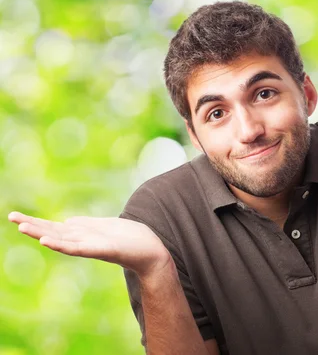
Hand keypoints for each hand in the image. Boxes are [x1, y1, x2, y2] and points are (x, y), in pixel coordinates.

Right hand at [7, 212, 171, 276]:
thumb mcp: (105, 227)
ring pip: (63, 240)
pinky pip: (80, 248)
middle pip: (54, 231)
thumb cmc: (130, 239)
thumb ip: (86, 226)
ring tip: (23, 228)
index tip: (16, 217)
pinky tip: (48, 241)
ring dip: (43, 234)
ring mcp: (92, 246)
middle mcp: (84, 241)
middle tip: (11, 217)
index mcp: (84, 234)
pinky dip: (63, 245)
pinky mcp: (104, 250)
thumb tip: (66, 222)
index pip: (55, 227)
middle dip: (33, 225)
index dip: (37, 222)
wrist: (152, 252)